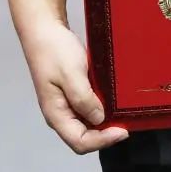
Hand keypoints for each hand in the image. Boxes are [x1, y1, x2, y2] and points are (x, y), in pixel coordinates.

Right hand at [22, 19, 128, 153]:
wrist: (45, 29)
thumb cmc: (55, 51)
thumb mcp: (72, 74)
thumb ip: (84, 99)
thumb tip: (100, 119)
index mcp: (56, 115)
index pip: (80, 142)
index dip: (102, 141)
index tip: (123, 130)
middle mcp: (60, 114)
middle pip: (84, 137)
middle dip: (105, 134)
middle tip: (126, 123)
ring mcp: (65, 104)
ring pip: (86, 124)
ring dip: (104, 123)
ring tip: (122, 114)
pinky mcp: (71, 92)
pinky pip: (87, 109)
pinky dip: (101, 109)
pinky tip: (113, 101)